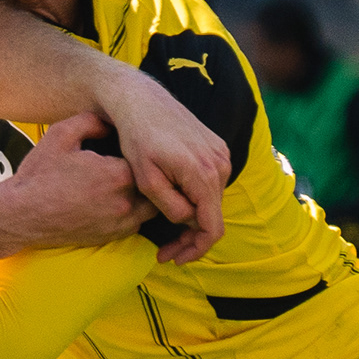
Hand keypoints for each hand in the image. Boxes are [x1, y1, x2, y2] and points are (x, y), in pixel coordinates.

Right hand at [0, 115, 148, 250]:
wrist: (21, 215)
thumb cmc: (40, 175)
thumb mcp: (61, 135)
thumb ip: (91, 121)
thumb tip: (111, 122)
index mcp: (118, 174)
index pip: (145, 158)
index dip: (139, 150)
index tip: (130, 145)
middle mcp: (125, 201)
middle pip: (154, 184)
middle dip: (147, 173)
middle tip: (134, 162)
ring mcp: (120, 223)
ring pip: (150, 206)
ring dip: (144, 194)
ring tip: (129, 181)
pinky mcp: (112, 236)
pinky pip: (136, 222)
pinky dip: (132, 210)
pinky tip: (118, 199)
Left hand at [92, 68, 229, 263]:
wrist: (140, 100)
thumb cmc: (137, 138)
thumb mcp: (145, 179)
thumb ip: (170, 206)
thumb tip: (187, 219)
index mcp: (203, 174)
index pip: (212, 228)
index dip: (195, 250)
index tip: (174, 259)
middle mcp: (220, 164)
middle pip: (213, 216)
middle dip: (191, 238)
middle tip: (166, 252)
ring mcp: (221, 154)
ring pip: (212, 201)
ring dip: (193, 218)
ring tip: (166, 229)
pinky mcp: (217, 148)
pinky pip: (210, 184)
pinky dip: (196, 199)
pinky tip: (174, 202)